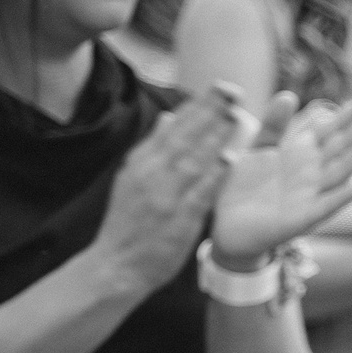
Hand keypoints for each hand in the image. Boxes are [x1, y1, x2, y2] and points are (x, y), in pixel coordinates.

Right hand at [89, 86, 245, 296]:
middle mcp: (151, 175)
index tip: (221, 86)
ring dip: (214, 136)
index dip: (199, 106)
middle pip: (184, 137)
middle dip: (209, 111)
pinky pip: (198, 194)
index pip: (174, 127)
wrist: (115, 266)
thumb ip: (155, 149)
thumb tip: (171, 116)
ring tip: (236, 114)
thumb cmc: (130, 223)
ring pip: (192, 160)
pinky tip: (229, 158)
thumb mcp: (134, 179)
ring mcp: (164, 197)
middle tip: (233, 89)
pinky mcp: (177, 220)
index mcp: (142, 163)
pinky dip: (213, 175)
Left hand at [212, 92, 351, 265]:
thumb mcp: (258, 149)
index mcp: (304, 153)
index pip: (334, 128)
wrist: (231, 227)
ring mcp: (310, 195)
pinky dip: (342, 198)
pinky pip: (325, 207)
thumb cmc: (248, 187)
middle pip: (344, 146)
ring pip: (340, 171)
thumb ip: (274, 124)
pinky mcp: (301, 219)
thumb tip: (289, 95)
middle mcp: (314, 172)